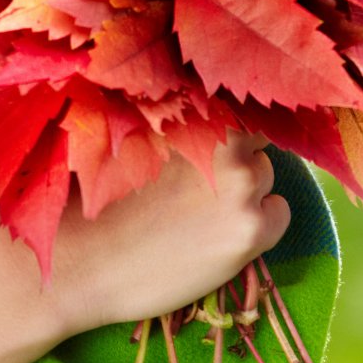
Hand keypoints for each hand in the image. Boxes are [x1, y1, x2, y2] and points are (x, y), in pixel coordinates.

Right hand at [35, 129, 289, 336]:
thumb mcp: (139, 140)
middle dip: (239, 155)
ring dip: (247, 189)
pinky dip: (261, 222)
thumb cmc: (101, 200)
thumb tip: (210, 111)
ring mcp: (243, 185)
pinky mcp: (252, 230)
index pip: (244, 100)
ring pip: (266, 176)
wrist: (84, 261)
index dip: (238, 116)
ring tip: (203, 212)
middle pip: (258, 140)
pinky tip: (221, 233)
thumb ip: (181, 124)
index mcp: (196, 114)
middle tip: (204, 182)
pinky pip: (279, 213)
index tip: (228, 132)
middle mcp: (227, 142)